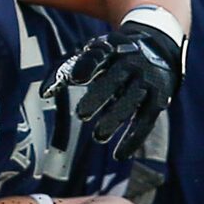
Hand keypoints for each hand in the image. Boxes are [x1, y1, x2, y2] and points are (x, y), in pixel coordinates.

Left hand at [47, 14, 184, 158]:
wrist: (158, 50)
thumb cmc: (111, 57)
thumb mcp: (92, 55)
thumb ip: (66, 70)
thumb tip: (44, 93)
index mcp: (111, 48)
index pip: (97, 56)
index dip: (87, 66)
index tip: (75, 78)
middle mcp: (131, 63)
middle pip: (114, 80)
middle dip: (98, 97)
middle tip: (81, 115)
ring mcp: (147, 81)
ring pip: (130, 102)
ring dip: (114, 120)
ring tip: (97, 137)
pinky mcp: (158, 100)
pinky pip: (146, 122)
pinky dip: (133, 139)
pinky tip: (119, 155)